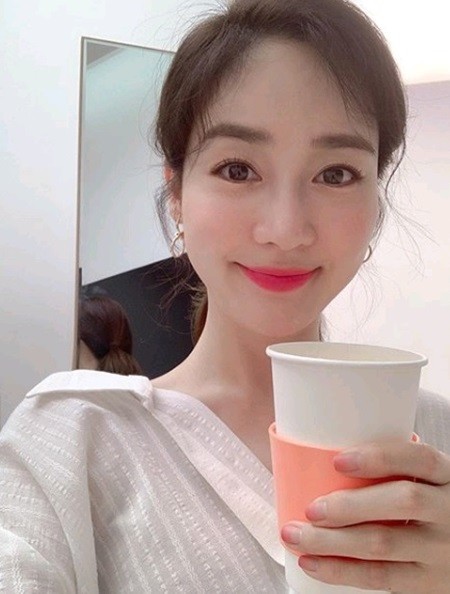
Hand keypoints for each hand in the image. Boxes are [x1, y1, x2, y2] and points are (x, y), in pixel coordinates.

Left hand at [280, 439, 449, 592]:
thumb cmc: (431, 507)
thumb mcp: (426, 483)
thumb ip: (394, 470)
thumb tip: (324, 457)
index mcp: (447, 477)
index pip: (421, 459)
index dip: (380, 457)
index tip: (337, 460)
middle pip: (403, 502)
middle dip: (349, 505)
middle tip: (311, 509)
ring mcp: (443, 551)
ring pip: (384, 544)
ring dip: (332, 542)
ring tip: (296, 535)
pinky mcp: (430, 583)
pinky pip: (382, 578)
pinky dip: (341, 571)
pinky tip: (312, 563)